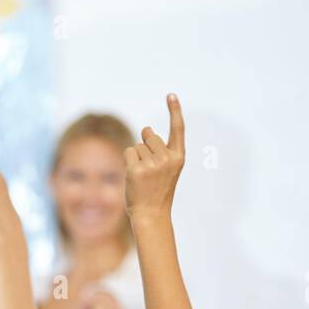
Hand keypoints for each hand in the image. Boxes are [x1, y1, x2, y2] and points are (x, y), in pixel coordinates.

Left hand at [123, 94, 184, 223]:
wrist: (151, 214)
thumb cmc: (157, 191)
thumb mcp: (166, 169)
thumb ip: (161, 149)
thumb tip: (146, 129)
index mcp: (179, 157)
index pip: (178, 128)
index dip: (174, 110)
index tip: (170, 95)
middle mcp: (168, 158)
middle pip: (150, 135)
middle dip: (146, 146)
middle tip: (150, 169)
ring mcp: (153, 164)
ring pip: (138, 145)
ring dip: (137, 157)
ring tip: (143, 176)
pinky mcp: (137, 169)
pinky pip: (128, 152)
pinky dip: (128, 161)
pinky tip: (134, 176)